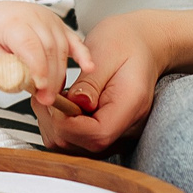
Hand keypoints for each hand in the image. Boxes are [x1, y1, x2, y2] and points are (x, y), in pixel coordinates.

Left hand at [0, 0, 92, 106]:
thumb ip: (2, 67)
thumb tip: (17, 83)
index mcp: (15, 23)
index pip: (30, 46)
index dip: (38, 68)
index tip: (40, 88)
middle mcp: (36, 19)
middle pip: (49, 50)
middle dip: (50, 78)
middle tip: (46, 98)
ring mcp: (51, 21)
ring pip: (62, 49)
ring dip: (61, 74)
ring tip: (53, 92)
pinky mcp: (60, 26)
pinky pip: (75, 40)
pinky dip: (83, 55)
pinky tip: (89, 67)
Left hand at [41, 10, 173, 154]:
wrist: (141, 44)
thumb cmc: (126, 43)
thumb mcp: (106, 53)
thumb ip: (89, 82)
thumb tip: (74, 104)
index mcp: (131, 106)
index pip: (97, 135)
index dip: (68, 124)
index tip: (56, 101)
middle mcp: (126, 128)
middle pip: (83, 147)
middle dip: (56, 123)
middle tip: (50, 94)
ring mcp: (116, 135)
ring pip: (74, 148)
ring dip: (55, 125)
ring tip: (57, 97)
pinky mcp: (103, 133)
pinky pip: (75, 142)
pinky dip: (60, 126)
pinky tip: (63, 104)